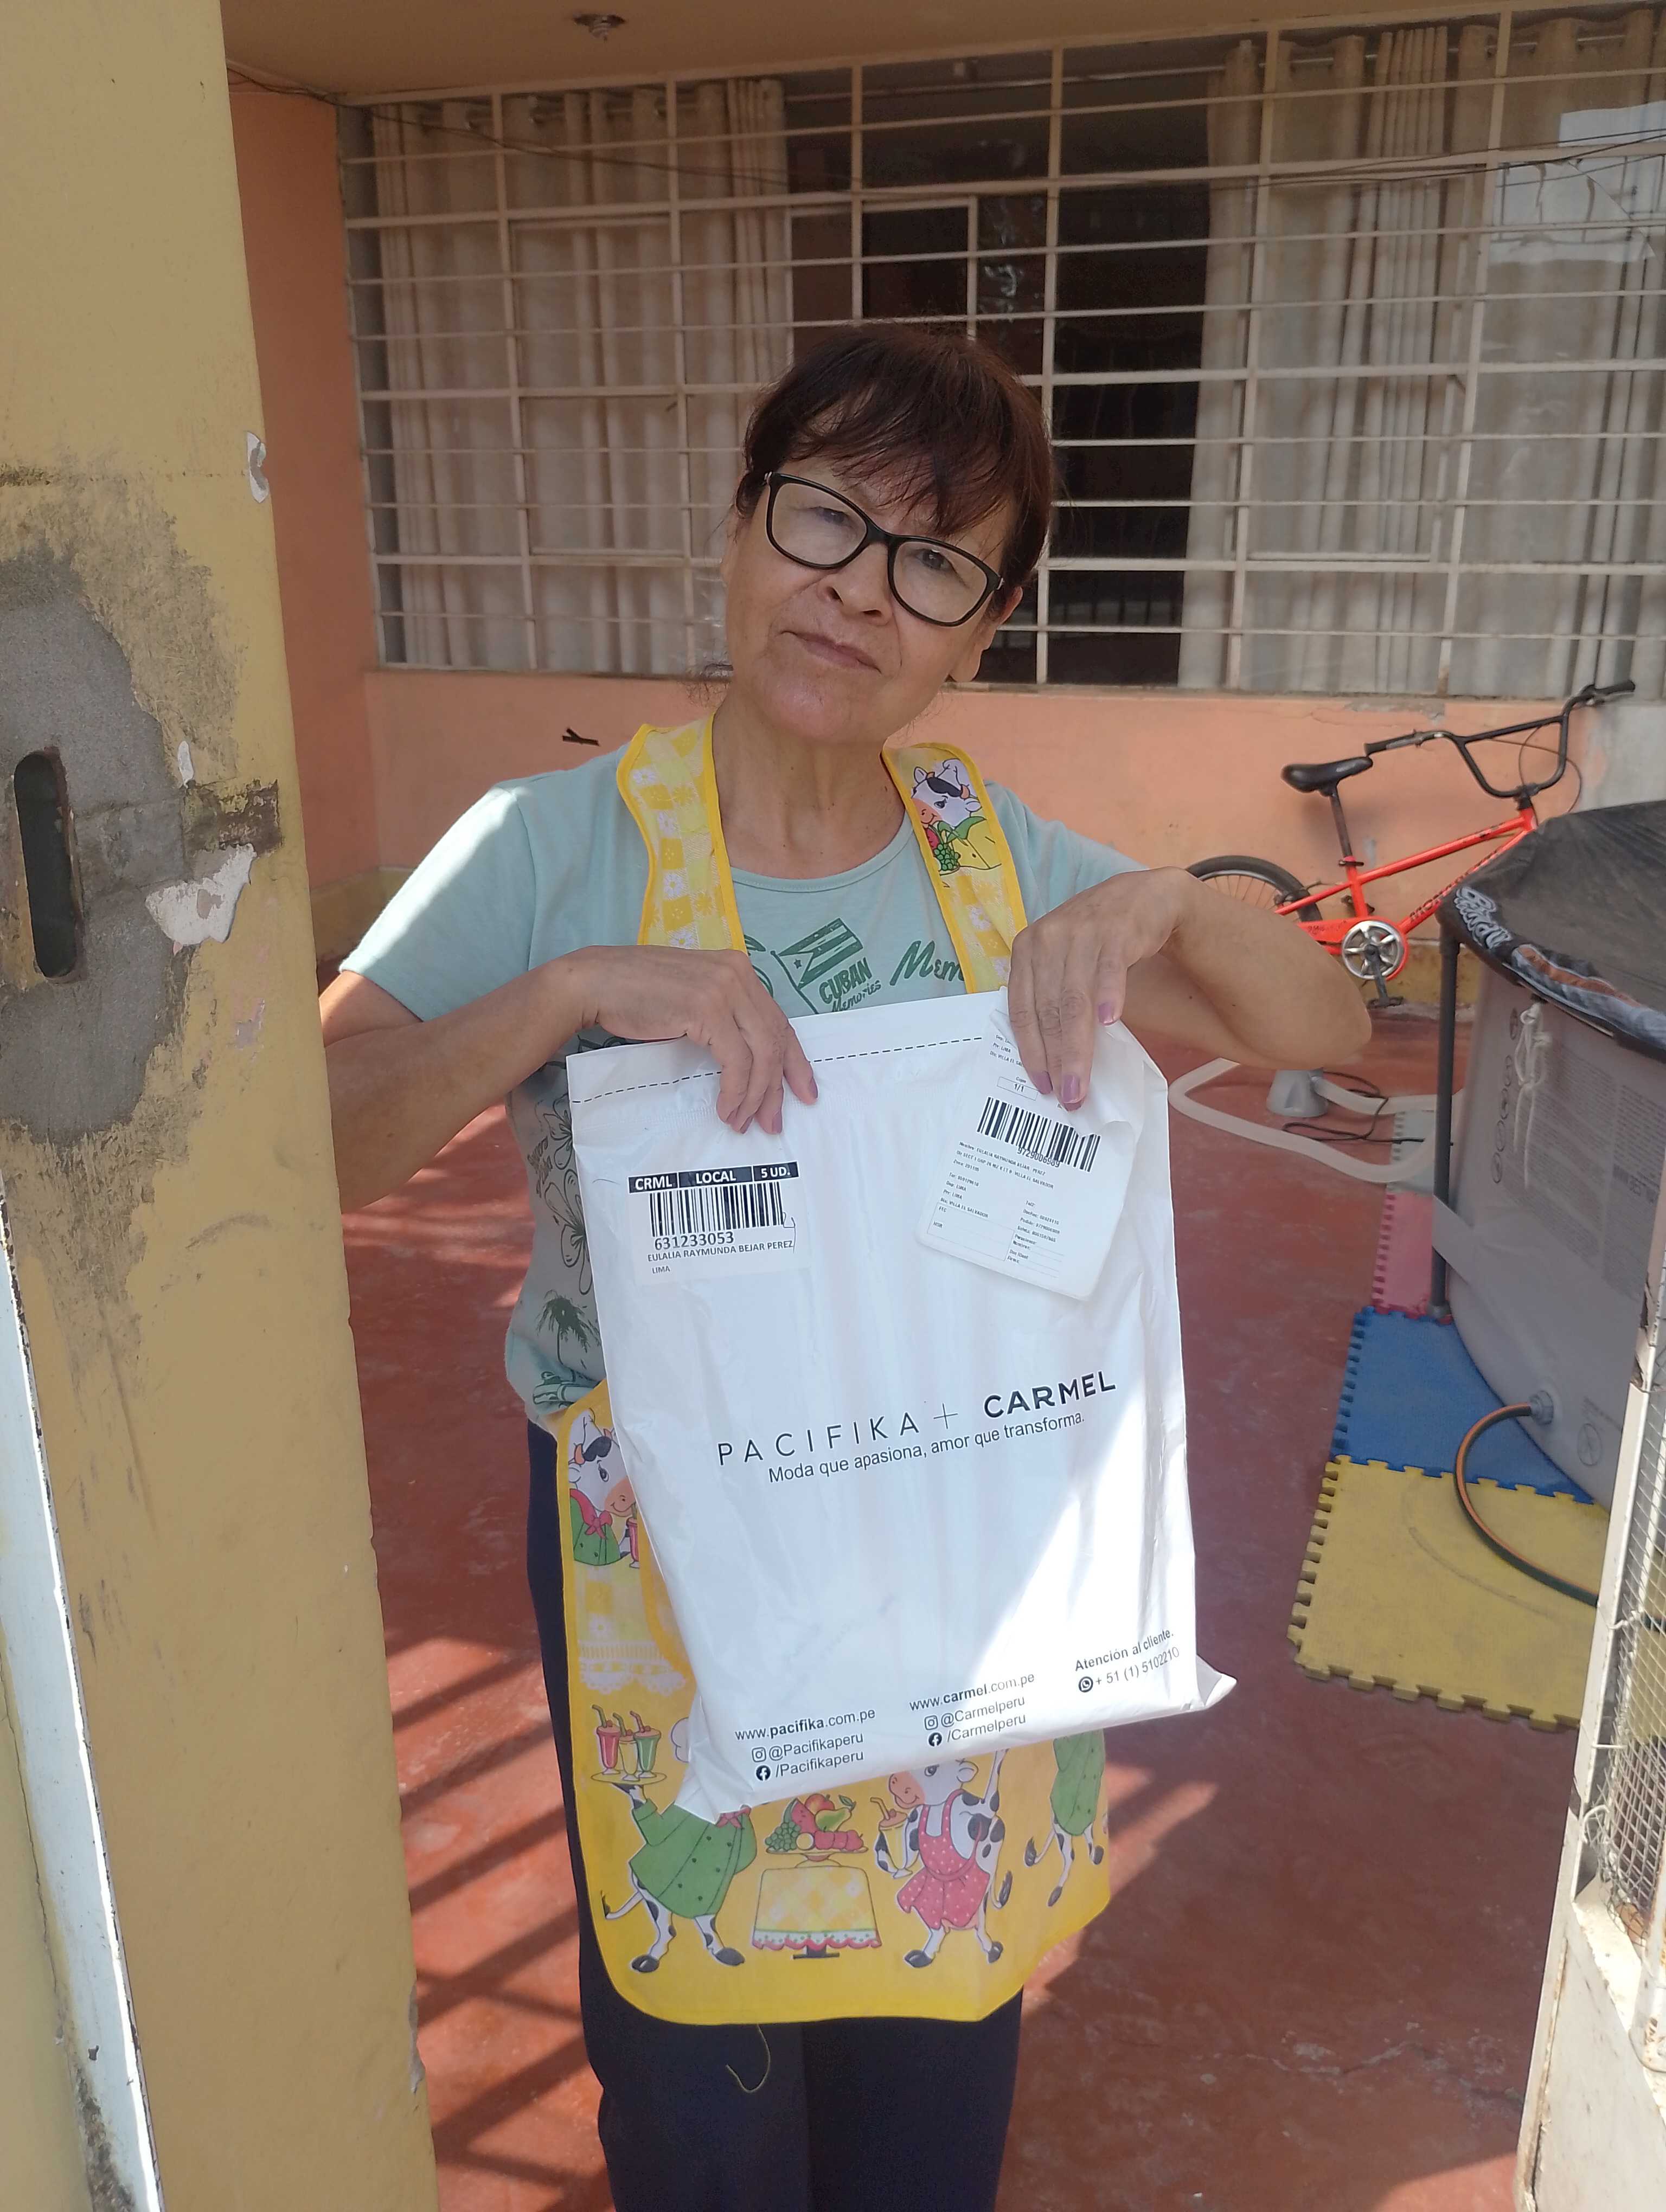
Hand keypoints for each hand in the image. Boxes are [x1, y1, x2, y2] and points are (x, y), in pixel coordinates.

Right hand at [560, 945, 816, 1135]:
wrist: (596, 982)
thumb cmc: (636, 994)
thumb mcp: (693, 998)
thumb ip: (724, 1017)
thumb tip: (746, 1062)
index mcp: (739, 969)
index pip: (779, 1020)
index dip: (795, 1060)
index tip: (804, 1091)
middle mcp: (739, 975)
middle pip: (776, 1039)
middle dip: (778, 1087)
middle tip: (773, 1121)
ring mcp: (724, 990)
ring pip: (761, 1054)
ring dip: (755, 1095)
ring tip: (742, 1122)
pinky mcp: (706, 1009)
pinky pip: (736, 1061)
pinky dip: (736, 1090)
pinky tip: (727, 1109)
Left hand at [1007, 870, 1188, 1107]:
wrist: (1144, 898)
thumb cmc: (1096, 941)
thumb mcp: (1063, 962)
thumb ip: (1052, 998)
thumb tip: (1049, 1061)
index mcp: (1026, 950)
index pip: (1021, 1008)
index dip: (1030, 1051)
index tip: (1041, 1087)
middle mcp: (1047, 940)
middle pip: (1048, 1010)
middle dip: (1056, 1058)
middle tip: (1068, 1097)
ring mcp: (1079, 933)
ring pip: (1074, 999)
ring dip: (1078, 1046)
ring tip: (1083, 1081)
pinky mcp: (1114, 930)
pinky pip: (1108, 969)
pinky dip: (1108, 996)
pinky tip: (1110, 1023)